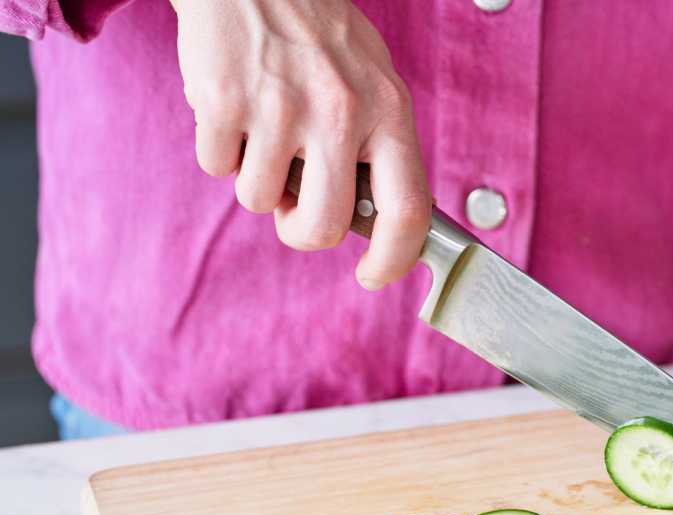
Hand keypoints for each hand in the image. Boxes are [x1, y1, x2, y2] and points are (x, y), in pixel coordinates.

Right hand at [171, 0, 430, 289]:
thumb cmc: (317, 33)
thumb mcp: (374, 80)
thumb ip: (381, 146)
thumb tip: (383, 219)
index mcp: (388, 111)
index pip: (408, 211)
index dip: (393, 259)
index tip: (373, 276)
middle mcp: (341, 112)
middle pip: (324, 227)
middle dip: (302, 232)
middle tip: (293, 210)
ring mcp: (281, 108)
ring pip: (259, 200)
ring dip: (255, 179)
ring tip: (263, 129)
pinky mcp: (224, 103)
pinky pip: (217, 167)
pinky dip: (219, 150)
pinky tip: (233, 109)